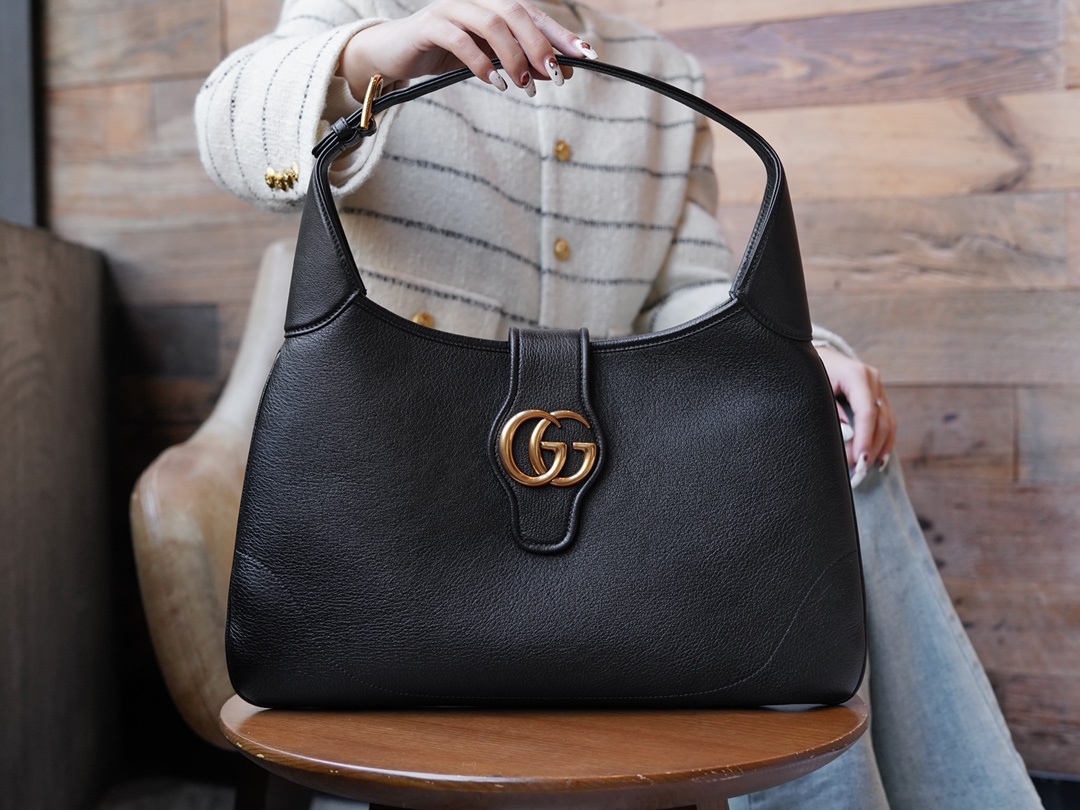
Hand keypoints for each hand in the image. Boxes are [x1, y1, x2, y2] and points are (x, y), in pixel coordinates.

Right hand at [338, 0, 598, 97]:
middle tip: (556, 76)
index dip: (560, 34)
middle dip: (541, 45)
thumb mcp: (488, 61)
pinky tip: (493, 82)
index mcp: (491, 4)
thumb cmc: (443, 55)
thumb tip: (556, 72)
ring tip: (523, 86)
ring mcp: (451, 8)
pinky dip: (481, 61)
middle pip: (516, 13)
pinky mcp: (429, 24)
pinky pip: (460, 38)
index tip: (586, 56)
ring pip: (492, 23)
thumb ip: (519, 62)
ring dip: (513, 56)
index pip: (533, 14)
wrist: (394, 55)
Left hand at [816, 346, 896, 483]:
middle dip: (871, 446)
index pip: (866, 411)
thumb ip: (832, 411)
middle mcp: (872, 380)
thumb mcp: (816, 390)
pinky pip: (886, 420)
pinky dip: (884, 440)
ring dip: (880, 447)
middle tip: (859, 468)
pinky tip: (879, 457)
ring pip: (887, 422)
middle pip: (880, 419)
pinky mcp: (878, 395)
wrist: (818, 357)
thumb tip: (847, 435)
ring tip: (868, 467)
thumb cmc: (813, 372)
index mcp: (856, 375)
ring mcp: (877, 387)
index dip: (865, 437)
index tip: (860, 458)